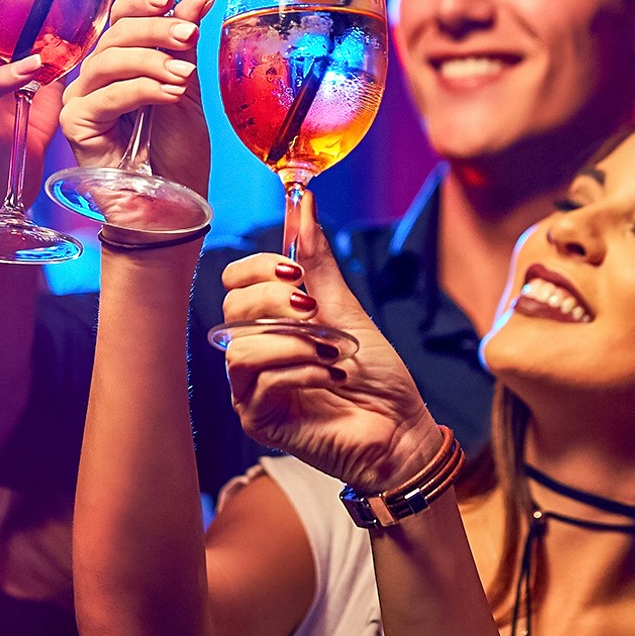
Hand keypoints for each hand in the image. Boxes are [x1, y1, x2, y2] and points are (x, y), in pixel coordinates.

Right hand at [58, 0, 211, 194]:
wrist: (171, 203)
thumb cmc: (177, 152)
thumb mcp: (186, 87)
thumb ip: (184, 44)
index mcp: (122, 62)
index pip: (120, 17)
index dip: (142, 2)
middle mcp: (97, 77)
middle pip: (115, 35)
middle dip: (156, 31)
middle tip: (188, 36)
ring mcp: (82, 99)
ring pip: (108, 61)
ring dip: (151, 61)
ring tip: (183, 76)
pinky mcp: (75, 124)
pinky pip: (105, 96)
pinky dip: (141, 90)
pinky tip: (168, 95)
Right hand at [221, 191, 444, 492]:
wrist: (401, 429)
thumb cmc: (378, 376)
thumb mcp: (346, 309)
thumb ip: (318, 264)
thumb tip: (304, 206)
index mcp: (270, 323)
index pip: (234, 283)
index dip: (257, 269)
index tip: (295, 271)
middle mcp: (254, 354)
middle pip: (232, 310)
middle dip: (276, 302)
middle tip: (315, 310)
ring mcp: (252, 390)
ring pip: (243, 348)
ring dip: (294, 342)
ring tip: (332, 352)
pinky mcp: (259, 421)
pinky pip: (261, 382)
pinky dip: (301, 371)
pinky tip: (332, 377)